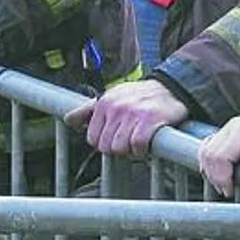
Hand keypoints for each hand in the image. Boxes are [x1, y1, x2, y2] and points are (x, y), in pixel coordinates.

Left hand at [65, 79, 189, 157]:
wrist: (171, 88)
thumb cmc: (140, 96)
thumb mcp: (111, 97)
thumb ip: (88, 110)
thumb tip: (69, 120)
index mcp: (105, 102)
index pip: (92, 138)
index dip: (103, 143)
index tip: (114, 138)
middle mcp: (117, 107)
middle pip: (105, 146)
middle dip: (116, 148)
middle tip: (127, 141)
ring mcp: (133, 114)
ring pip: (119, 148)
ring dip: (129, 150)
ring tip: (136, 141)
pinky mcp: (149, 121)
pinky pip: (137, 147)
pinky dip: (141, 150)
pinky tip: (145, 143)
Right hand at [197, 111, 239, 195]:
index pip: (219, 156)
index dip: (221, 177)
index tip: (230, 190)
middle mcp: (231, 127)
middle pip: (208, 154)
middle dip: (214, 176)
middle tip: (228, 191)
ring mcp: (227, 130)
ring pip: (205, 151)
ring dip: (210, 171)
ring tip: (225, 185)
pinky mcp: (227, 135)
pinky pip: (208, 148)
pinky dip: (209, 163)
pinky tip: (220, 175)